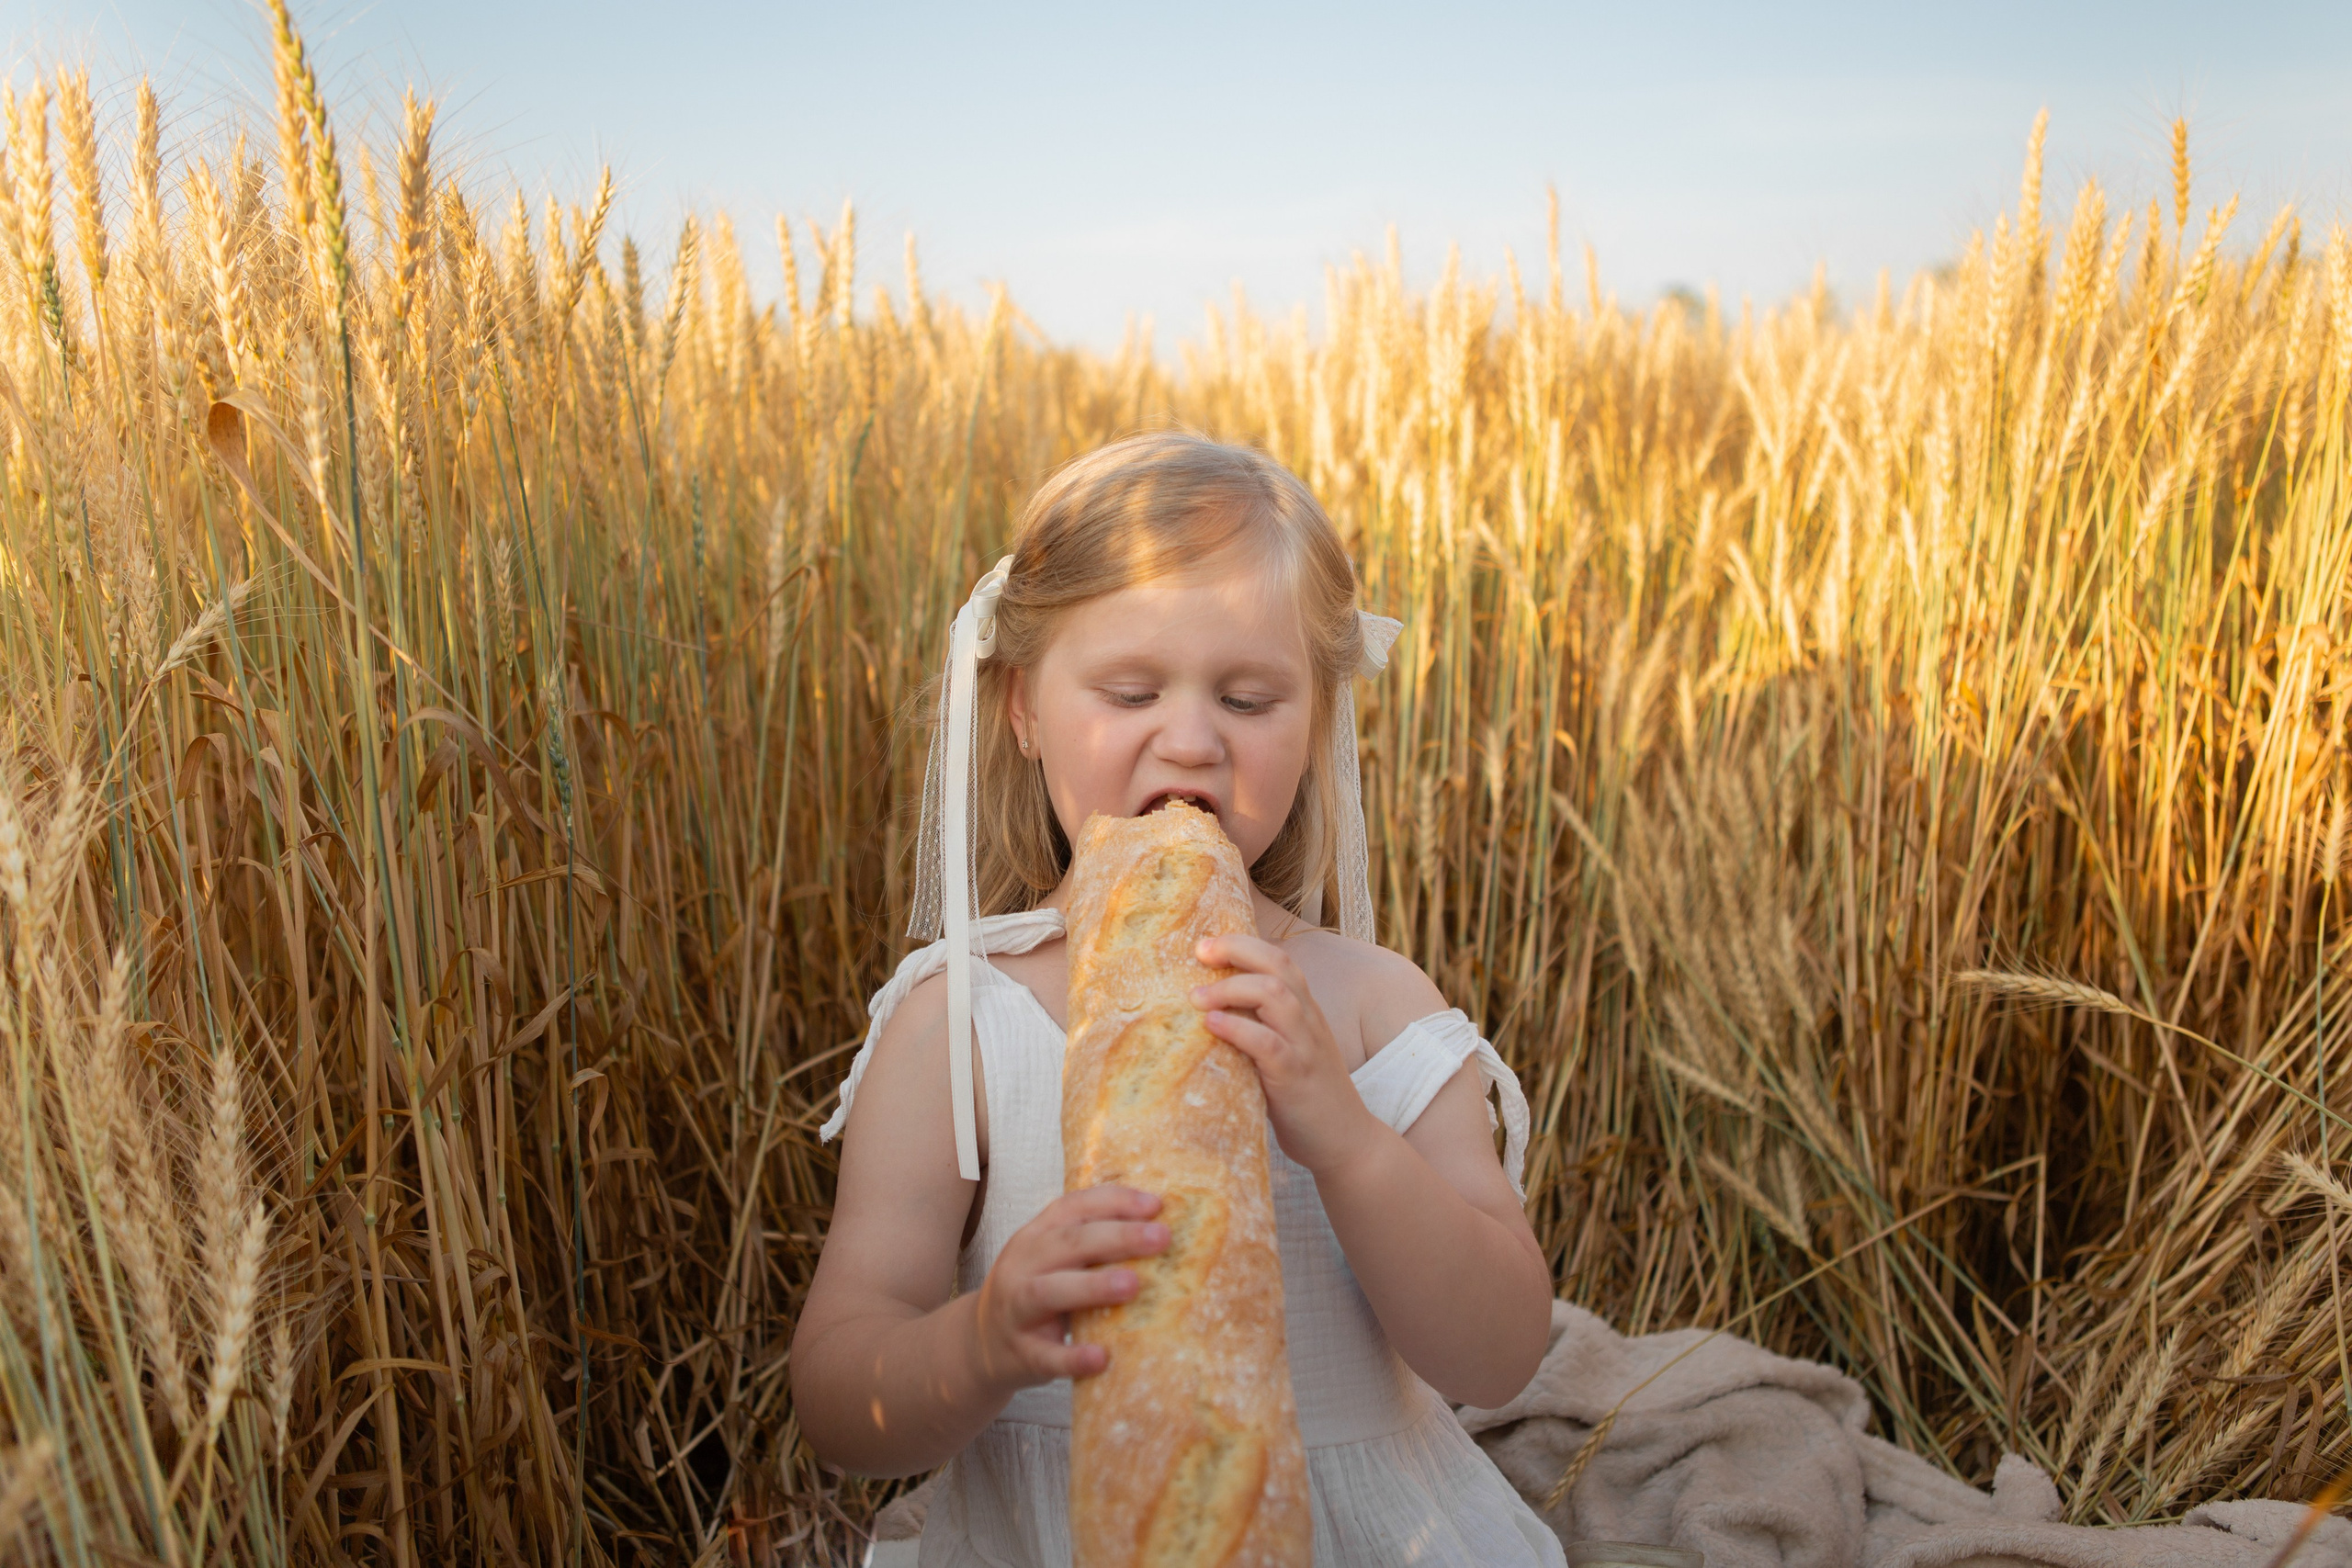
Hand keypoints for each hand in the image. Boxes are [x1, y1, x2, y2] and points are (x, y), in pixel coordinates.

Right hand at [967, 1186, 1167, 1392]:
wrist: (981, 1344)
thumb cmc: (1035, 1293)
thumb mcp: (1052, 1259)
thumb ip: (1091, 1244)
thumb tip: (1159, 1230)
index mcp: (1035, 1236)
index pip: (1073, 1207)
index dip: (1115, 1202)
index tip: (1157, 1206)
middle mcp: (1022, 1265)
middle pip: (1068, 1243)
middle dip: (1118, 1237)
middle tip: (1162, 1238)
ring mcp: (1016, 1310)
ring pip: (1049, 1292)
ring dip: (1093, 1286)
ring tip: (1133, 1285)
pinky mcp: (1020, 1353)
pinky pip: (1046, 1356)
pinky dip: (1073, 1357)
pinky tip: (1102, 1358)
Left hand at [1192, 933, 1376, 1176]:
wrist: (1347, 1141)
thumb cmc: (1305, 1095)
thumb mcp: (1285, 1050)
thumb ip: (1259, 1027)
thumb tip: (1205, 1012)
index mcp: (1304, 1010)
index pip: (1279, 959)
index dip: (1243, 944)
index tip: (1204, 944)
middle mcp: (1308, 1020)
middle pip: (1278, 964)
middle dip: (1236, 949)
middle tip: (1199, 952)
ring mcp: (1305, 1047)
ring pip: (1275, 995)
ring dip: (1231, 989)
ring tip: (1196, 997)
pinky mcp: (1296, 1078)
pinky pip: (1269, 1044)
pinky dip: (1238, 1030)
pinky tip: (1212, 1026)